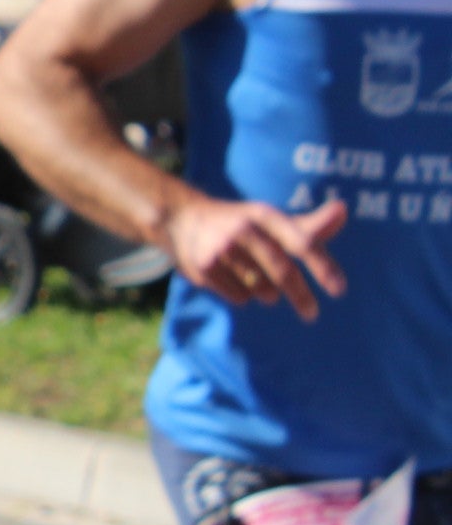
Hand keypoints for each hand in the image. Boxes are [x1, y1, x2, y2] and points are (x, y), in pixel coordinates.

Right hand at [161, 191, 348, 319]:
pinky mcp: (204, 268)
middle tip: (312, 314)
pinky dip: (244, 295)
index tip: (339, 290)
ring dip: (267, 293)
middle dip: (300, 296)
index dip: (322, 266)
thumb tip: (344, 210)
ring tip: (258, 280)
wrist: (181, 219)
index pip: (301, 242)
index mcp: (266, 216)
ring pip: (261, 288)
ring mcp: (222, 249)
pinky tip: (233, 279)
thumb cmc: (240, 222)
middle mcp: (244, 230)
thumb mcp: (272, 220)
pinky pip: (239, 296)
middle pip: (282, 271)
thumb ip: (309, 224)